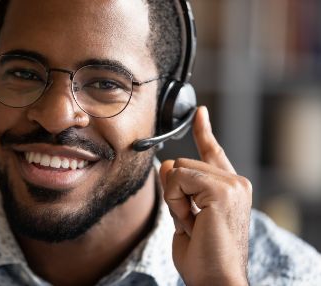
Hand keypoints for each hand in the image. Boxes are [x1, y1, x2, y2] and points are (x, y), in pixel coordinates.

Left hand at [160, 106, 251, 285]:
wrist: (215, 279)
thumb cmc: (203, 256)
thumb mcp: (184, 216)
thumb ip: (179, 189)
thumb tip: (168, 164)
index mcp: (228, 188)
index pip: (213, 153)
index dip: (204, 132)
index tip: (199, 113)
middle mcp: (235, 182)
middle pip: (182, 164)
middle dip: (175, 193)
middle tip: (189, 222)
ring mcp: (231, 184)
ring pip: (179, 170)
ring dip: (175, 199)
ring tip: (192, 224)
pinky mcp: (223, 190)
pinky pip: (179, 178)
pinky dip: (175, 200)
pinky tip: (191, 220)